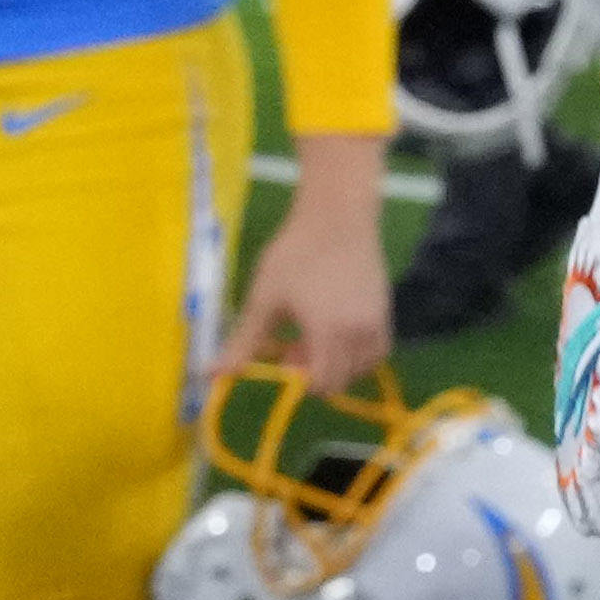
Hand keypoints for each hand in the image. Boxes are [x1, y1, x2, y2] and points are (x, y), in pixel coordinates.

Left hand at [220, 165, 400, 394]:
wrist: (337, 217)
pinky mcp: (385, 311)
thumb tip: (213, 375)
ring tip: (317, 338)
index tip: (282, 359)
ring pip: (363, 366)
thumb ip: (244, 341)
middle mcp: (360, 334)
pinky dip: (357, 351)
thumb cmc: (295, 254)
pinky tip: (337, 329)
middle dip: (317, 372)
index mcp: (328, 333)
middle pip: (343, 378)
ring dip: (340, 363)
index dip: (300, 381)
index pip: (323, 382)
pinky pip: (377, 348)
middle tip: (293, 346)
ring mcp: (377, 323)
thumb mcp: (264, 298)